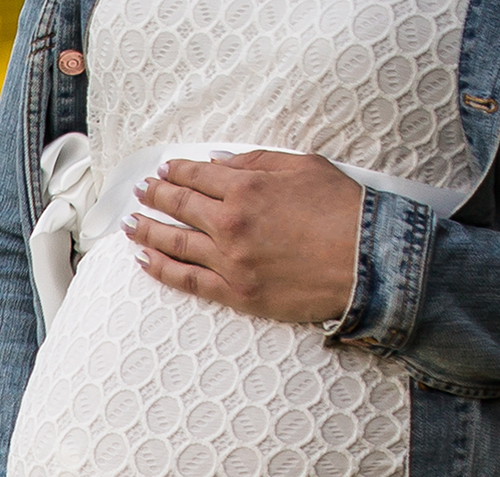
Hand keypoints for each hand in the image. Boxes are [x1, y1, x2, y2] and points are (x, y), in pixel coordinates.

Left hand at [125, 149, 363, 323]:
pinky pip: (187, 280)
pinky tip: (144, 260)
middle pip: (178, 205)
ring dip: (147, 229)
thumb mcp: (304, 167)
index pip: (196, 175)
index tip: (164, 170)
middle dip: (155, 195)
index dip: (176, 171)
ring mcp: (229, 260)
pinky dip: (161, 269)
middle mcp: (229, 222)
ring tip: (130, 223)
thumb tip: (218, 161)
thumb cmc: (345, 212)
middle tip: (141, 191)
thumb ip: (256, 161)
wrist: (369, 263)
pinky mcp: (235, 292)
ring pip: (174, 242)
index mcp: (245, 187)